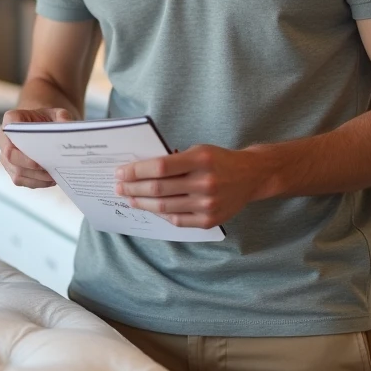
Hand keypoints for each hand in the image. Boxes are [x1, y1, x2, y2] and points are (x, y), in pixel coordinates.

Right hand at [0, 107, 73, 188]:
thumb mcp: (56, 113)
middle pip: (9, 155)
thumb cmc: (46, 120)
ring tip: (54, 176)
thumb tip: (67, 125)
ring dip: (36, 176)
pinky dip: (37, 182)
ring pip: (16, 172)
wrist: (41, 131)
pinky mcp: (12, 171)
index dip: (18, 137)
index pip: (9, 126)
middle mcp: (4, 139)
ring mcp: (6, 158)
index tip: (35, 145)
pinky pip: (21, 181)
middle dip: (29, 163)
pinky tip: (51, 180)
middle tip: (46, 165)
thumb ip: (63, 116)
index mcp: (11, 120)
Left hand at [113, 145, 272, 228]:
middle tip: (119, 187)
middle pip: (159, 188)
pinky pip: (178, 220)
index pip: (160, 167)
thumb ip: (173, 161)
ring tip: (130, 199)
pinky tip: (151, 208)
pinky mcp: (210, 220)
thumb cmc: (219, 160)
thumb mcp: (198, 150)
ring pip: (165, 207)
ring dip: (142, 203)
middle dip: (133, 188)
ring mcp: (208, 204)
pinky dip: (161, 214)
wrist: (252, 176)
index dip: (136, 171)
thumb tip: (140, 171)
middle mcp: (205, 183)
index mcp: (201, 159)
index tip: (120, 172)